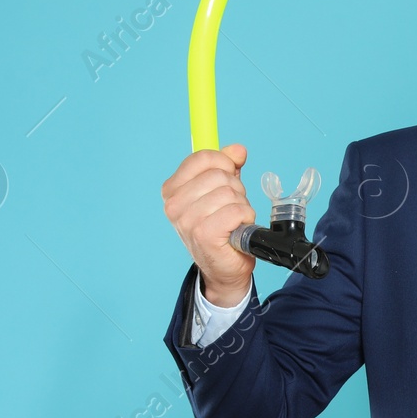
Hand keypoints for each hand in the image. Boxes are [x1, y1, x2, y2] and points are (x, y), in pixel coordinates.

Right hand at [160, 143, 254, 306]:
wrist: (224, 267)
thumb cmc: (221, 228)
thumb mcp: (222, 190)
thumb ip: (227, 166)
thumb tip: (238, 150)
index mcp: (172, 190)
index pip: (203, 158)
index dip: (225, 163)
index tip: (230, 176)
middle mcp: (174, 205)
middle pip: (219, 175)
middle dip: (236, 189)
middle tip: (232, 208)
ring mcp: (187, 220)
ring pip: (229, 193)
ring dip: (241, 206)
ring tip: (234, 221)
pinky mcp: (203, 234)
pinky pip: (235, 211)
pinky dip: (245, 218)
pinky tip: (237, 229)